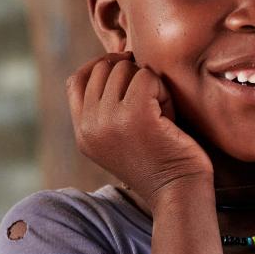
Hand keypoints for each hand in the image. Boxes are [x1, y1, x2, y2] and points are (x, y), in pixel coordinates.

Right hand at [65, 52, 213, 209]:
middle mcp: (89, 126)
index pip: (76, 80)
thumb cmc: (160, 162)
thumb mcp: (119, 138)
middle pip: (102, 69)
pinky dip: (162, 90)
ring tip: (160, 114)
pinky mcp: (135, 114)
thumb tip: (115, 60)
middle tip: (151, 104)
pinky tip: (168, 116)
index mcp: (82, 133)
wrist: (179, 193)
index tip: (127, 69)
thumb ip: (106, 109)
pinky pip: (146, 76)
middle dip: (131, 77)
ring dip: (149, 84)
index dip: (100, 66)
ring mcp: (109, 120)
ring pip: (124, 69)